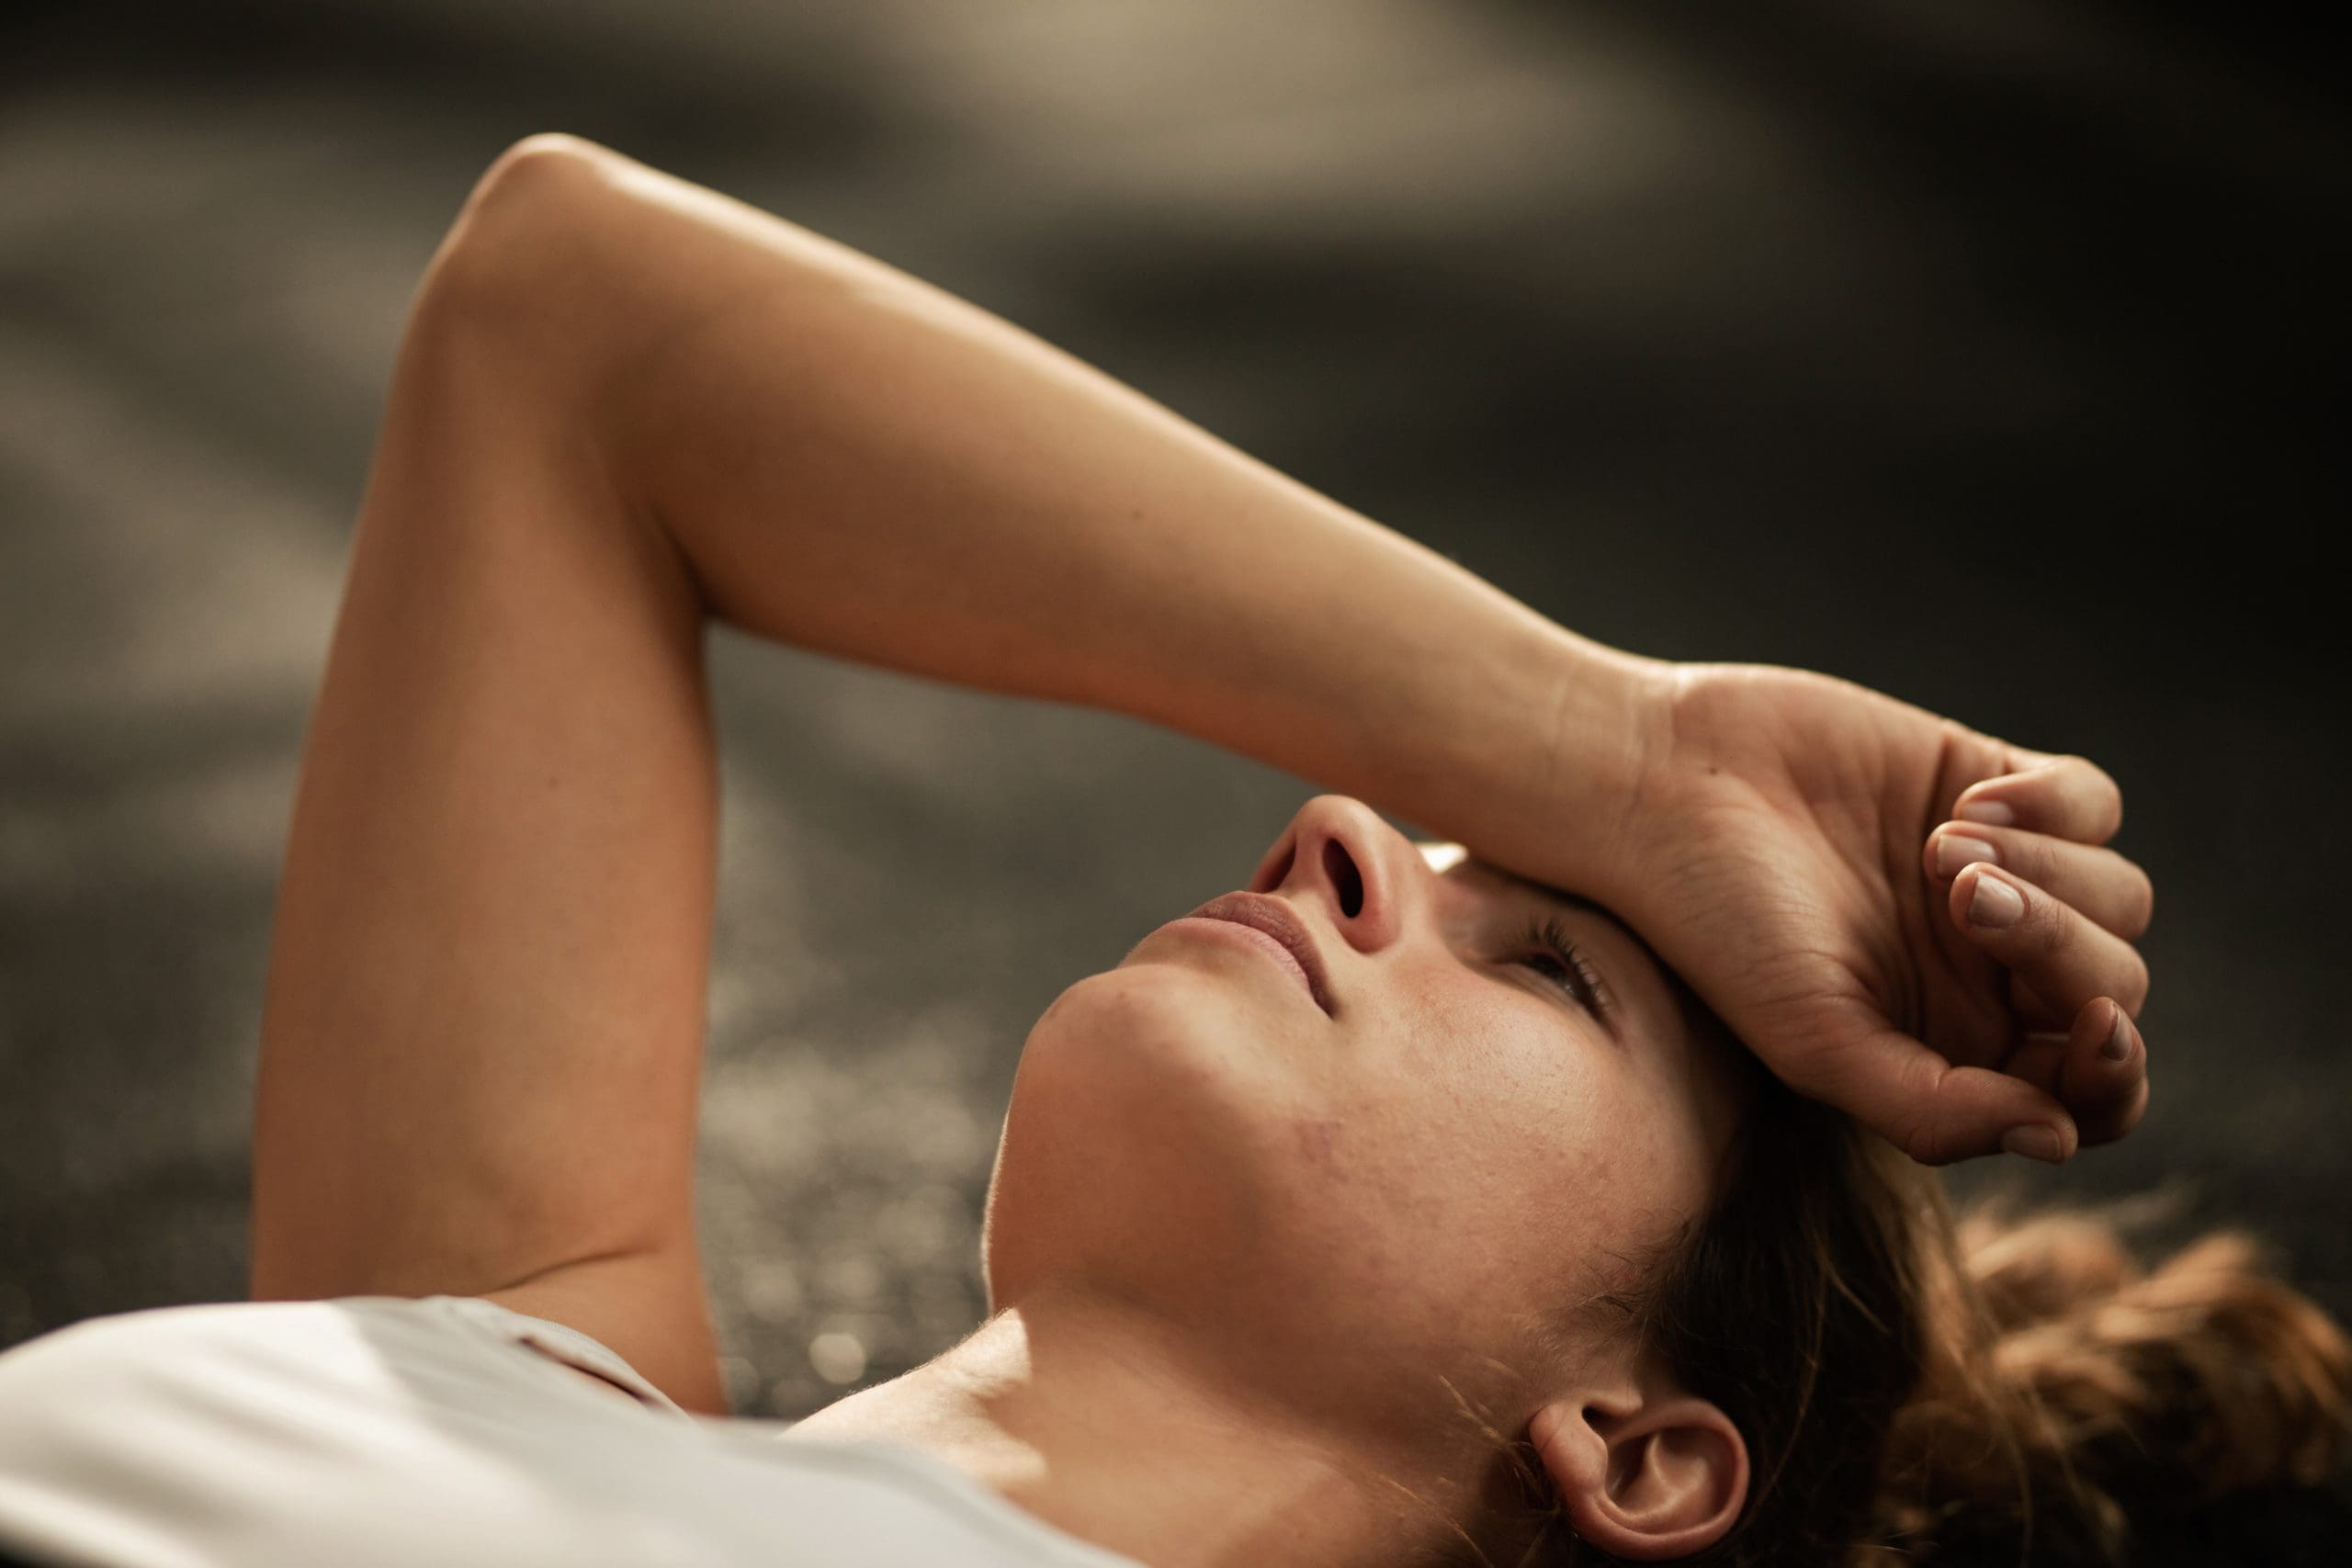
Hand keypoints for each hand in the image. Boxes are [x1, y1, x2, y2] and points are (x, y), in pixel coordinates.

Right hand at [1575, 662, 2151, 1164]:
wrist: (1664, 782)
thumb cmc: (1720, 924)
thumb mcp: (1815, 1042)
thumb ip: (1932, 1111)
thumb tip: (2057, 1138)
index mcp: (1954, 1050)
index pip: (2089, 1092)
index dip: (2115, 1073)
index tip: (2092, 1026)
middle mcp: (1988, 972)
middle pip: (2111, 983)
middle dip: (2054, 942)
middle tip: (1956, 897)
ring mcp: (2005, 876)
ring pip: (2119, 895)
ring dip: (2048, 869)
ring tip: (1940, 846)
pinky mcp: (1996, 781)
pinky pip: (2097, 803)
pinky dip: (2056, 804)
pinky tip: (1966, 800)